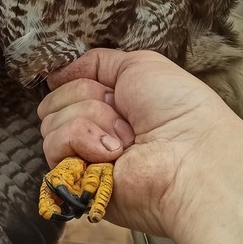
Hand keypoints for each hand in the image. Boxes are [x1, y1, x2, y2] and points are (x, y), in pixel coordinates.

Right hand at [39, 49, 241, 236]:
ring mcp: (83, 157)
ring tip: (126, 139)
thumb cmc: (177, 109)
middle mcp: (93, 130)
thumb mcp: (138, 65)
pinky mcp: (76, 181)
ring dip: (91, 121)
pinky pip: (54, 145)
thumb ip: (95, 63)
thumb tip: (54, 75)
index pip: (66, 84)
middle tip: (126, 116)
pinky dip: (83, 140)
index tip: (108, 88)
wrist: (190, 157)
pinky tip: (113, 154)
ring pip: (52, 121)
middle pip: (55, 100)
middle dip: (89, 98)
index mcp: (109, 104)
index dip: (80, 80)